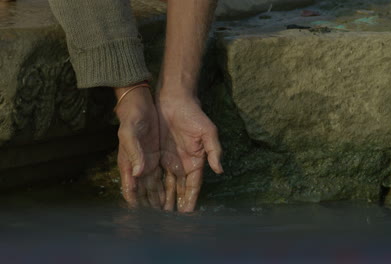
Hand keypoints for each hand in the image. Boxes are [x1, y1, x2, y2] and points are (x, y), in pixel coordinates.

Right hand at [114, 85, 164, 207]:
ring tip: (169, 216)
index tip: (142, 218)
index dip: (135, 203)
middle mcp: (138, 167)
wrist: (141, 103)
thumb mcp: (130, 133)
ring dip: (160, 201)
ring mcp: (148, 162)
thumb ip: (134, 152)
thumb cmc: (131, 118)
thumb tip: (138, 173)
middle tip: (161, 222)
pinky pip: (163, 177)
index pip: (131, 189)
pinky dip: (166, 189)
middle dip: (151, 208)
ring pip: (154, 188)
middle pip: (144, 193)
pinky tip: (172, 198)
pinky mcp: (158, 157)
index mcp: (129, 163)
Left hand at [157, 93, 222, 211]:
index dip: (190, 200)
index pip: (193, 186)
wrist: (175, 100)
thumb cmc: (194, 115)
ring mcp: (170, 160)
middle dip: (175, 205)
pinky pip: (155, 174)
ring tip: (157, 215)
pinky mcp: (158, 155)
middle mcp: (183, 164)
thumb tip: (220, 170)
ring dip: (163, 199)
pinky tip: (148, 197)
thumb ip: (214, 151)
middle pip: (179, 190)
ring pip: (166, 185)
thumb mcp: (208, 132)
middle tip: (168, 221)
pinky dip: (152, 186)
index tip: (187, 215)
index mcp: (196, 162)